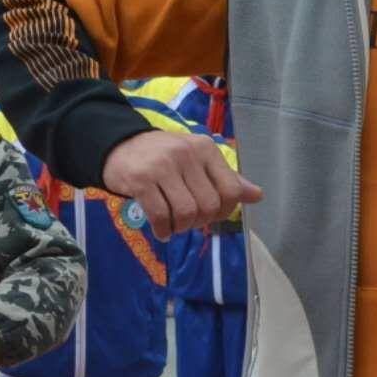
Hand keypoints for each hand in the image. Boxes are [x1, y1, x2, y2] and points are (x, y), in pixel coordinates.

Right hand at [102, 131, 263, 239]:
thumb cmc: (164, 157)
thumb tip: (257, 195)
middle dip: (199, 222)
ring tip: (173, 225)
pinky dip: (163, 230)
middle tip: (187, 221)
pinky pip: (160, 215)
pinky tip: (161, 230)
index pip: (231, 190)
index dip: (223, 212)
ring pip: (186, 213)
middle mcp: (187, 154)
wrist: (119, 146)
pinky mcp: (141, 179)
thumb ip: (226, 179)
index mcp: (206, 149)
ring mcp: (163, 165)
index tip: (209, 215)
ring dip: (180, 228)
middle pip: (208, 206)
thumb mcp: (198, 161)